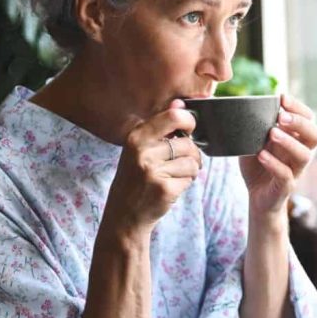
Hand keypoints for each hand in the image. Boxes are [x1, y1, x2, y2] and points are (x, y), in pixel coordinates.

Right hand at [102, 101, 201, 239]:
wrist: (124, 215)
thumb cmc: (135, 178)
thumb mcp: (140, 149)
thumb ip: (160, 127)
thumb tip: (180, 102)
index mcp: (136, 136)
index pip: (173, 116)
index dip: (189, 121)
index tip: (189, 129)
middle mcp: (142, 151)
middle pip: (187, 143)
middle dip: (192, 154)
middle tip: (182, 162)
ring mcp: (152, 171)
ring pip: (192, 161)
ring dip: (190, 170)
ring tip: (174, 176)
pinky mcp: (164, 189)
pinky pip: (190, 178)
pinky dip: (186, 183)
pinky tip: (171, 188)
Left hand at [240, 93, 316, 217]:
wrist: (257, 197)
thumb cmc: (259, 166)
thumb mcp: (255, 142)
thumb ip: (255, 126)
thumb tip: (244, 105)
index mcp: (296, 139)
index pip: (309, 119)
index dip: (298, 107)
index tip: (282, 97)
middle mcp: (300, 153)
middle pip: (315, 135)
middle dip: (300, 122)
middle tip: (281, 116)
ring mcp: (295, 170)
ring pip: (304, 155)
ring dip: (289, 141)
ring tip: (272, 133)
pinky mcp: (286, 187)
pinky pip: (286, 175)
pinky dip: (274, 164)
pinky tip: (261, 155)